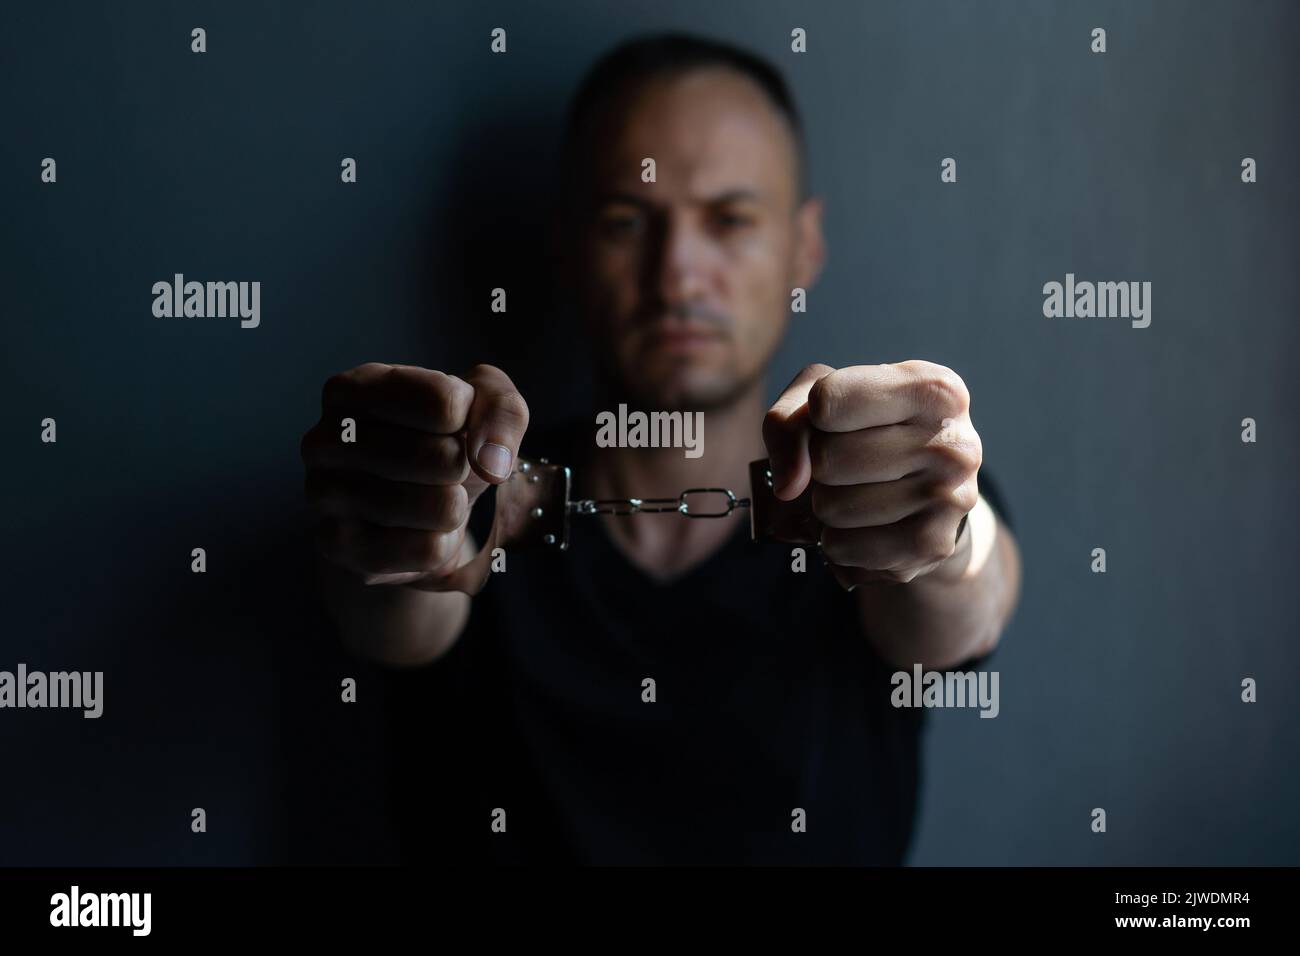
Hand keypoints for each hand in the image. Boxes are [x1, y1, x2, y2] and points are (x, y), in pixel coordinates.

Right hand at [300, 362, 529, 586]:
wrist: (416, 509)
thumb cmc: (443, 441)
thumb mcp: (483, 404)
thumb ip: (501, 410)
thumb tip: (492, 463)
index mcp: (349, 391)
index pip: (444, 402)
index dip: (470, 420)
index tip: (453, 425)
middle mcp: (323, 440)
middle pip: (444, 457)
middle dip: (461, 468)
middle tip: (440, 470)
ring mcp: (323, 496)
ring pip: (440, 507)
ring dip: (454, 507)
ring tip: (429, 499)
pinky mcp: (338, 548)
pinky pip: (428, 550)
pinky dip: (442, 543)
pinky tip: (419, 531)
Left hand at [762, 361, 981, 586]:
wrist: (926, 496)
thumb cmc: (868, 435)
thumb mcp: (825, 403)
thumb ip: (787, 423)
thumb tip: (789, 486)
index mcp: (933, 388)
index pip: (826, 401)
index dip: (814, 417)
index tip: (838, 421)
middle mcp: (954, 442)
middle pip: (827, 457)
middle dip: (820, 466)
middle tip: (850, 465)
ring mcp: (949, 498)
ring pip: (832, 507)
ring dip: (827, 506)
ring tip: (860, 494)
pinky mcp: (932, 546)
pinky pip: (843, 547)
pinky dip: (838, 541)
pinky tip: (866, 526)